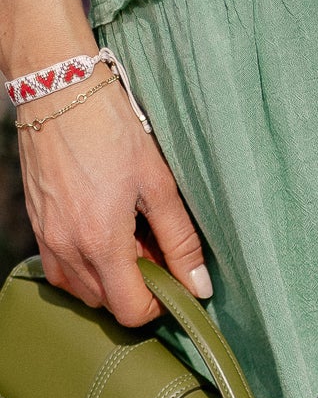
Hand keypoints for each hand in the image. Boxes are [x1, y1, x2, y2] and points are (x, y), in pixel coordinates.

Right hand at [17, 62, 211, 325]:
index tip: (172, 278)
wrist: (58, 86)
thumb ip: (181, 241)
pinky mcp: (36, 224)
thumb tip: (200, 286)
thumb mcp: (159, 184)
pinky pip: (60, 270)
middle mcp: (67, 247)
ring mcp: (47, 237)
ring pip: (82, 291)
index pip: (131, 311)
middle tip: (154, 250)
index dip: (158, 304)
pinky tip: (102, 235)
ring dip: (110, 279)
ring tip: (129, 240)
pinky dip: (84, 267)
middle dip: (136, 288)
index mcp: (100, 241)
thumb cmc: (110, 127)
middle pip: (108, 304)